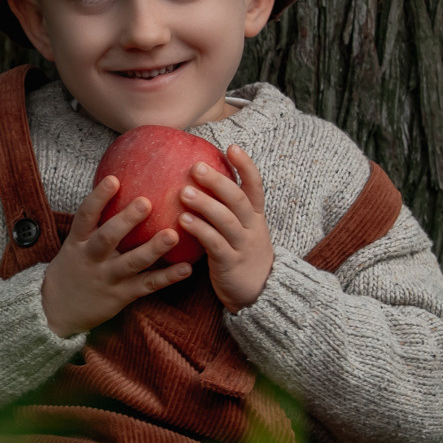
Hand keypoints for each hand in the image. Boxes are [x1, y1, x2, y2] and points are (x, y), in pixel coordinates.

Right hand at [37, 175, 197, 336]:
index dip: (98, 198)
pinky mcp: (121, 296)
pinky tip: (186, 268)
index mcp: (78, 241)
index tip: (113, 180)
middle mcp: (91, 258)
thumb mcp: (75, 243)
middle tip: (146, 202)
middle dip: (126, 220)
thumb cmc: (74, 267)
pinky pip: (146, 286)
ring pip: (131, 263)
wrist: (57, 310)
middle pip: (107, 238)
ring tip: (173, 235)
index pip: (85, 216)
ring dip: (153, 249)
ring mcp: (107, 278)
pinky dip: (167, 277)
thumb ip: (95, 221)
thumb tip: (118, 182)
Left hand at [178, 145, 273, 310]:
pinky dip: (200, 230)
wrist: (259, 295)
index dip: (245, 166)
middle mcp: (252, 228)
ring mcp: (243, 246)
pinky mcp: (230, 263)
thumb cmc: (242, 256)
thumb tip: (197, 183)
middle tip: (196, 167)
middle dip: (218, 182)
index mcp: (256, 216)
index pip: (255, 186)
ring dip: (205, 204)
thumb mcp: (242, 230)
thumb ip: (226, 209)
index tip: (231, 147)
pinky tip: (183, 220)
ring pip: (226, 220)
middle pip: (238, 200)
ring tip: (184, 192)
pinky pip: (215, 244)